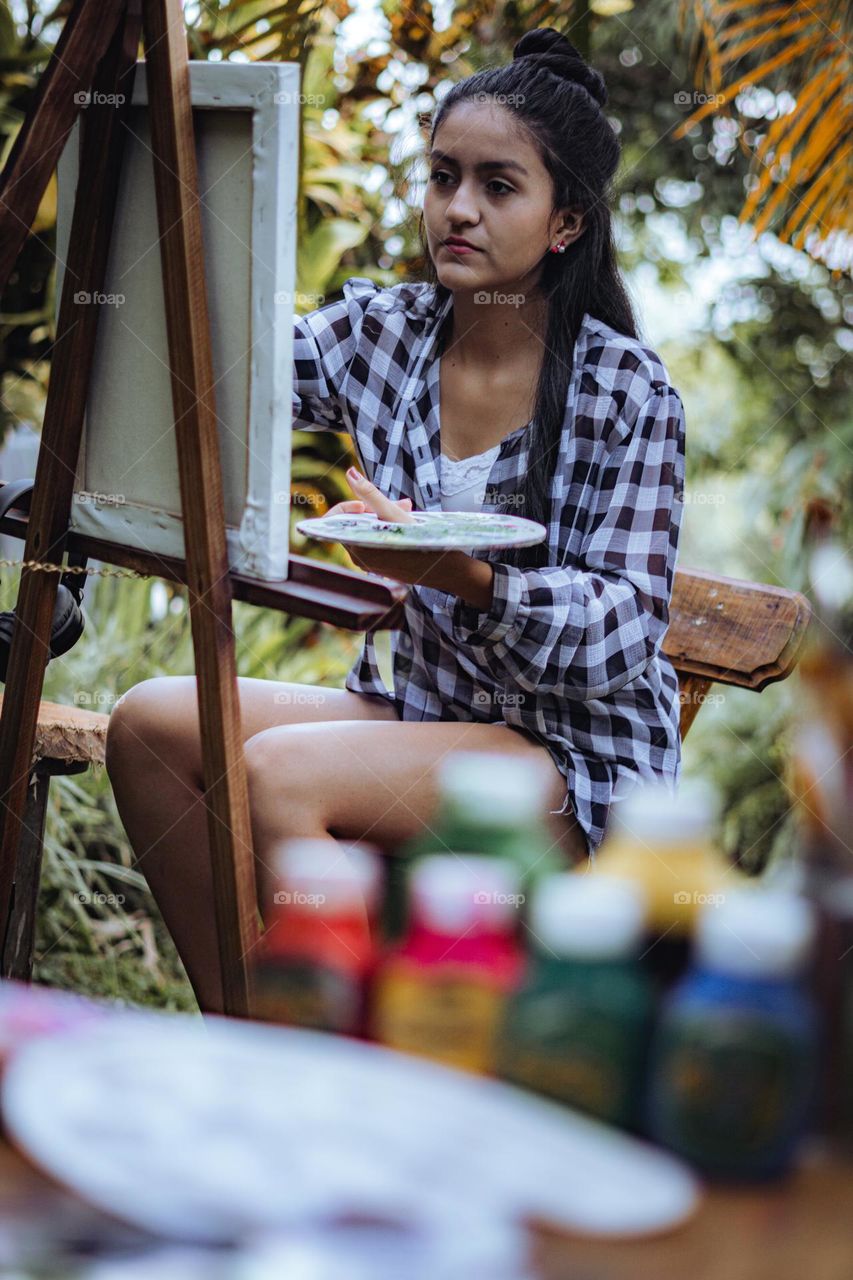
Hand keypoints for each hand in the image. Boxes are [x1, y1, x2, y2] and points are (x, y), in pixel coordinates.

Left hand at [323, 468, 493, 607]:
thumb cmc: (422, 542)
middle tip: (402, 503)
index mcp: (356, 546)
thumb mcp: (395, 514)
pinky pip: (377, 540)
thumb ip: (370, 494)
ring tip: (409, 511)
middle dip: (375, 508)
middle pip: (355, 523)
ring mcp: (370, 562)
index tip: (368, 502)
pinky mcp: (381, 565)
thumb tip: (349, 473)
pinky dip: (389, 529)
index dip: (351, 504)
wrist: (447, 571)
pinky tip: (408, 525)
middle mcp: (359, 557)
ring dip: (385, 516)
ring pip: (368, 530)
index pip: (336, 520)